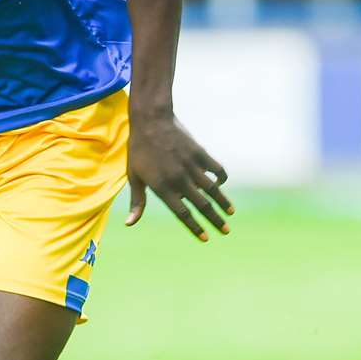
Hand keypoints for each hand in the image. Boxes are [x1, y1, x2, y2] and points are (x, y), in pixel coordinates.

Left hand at [125, 111, 232, 240]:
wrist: (151, 121)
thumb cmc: (139, 150)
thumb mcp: (134, 177)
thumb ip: (137, 201)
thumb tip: (130, 224)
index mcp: (163, 187)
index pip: (183, 213)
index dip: (195, 227)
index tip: (206, 238)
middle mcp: (180, 179)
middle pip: (202, 205)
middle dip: (215, 220)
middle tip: (226, 231)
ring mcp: (191, 166)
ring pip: (212, 189)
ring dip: (223, 202)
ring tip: (231, 213)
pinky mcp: (200, 153)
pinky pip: (216, 169)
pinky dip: (221, 177)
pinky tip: (221, 183)